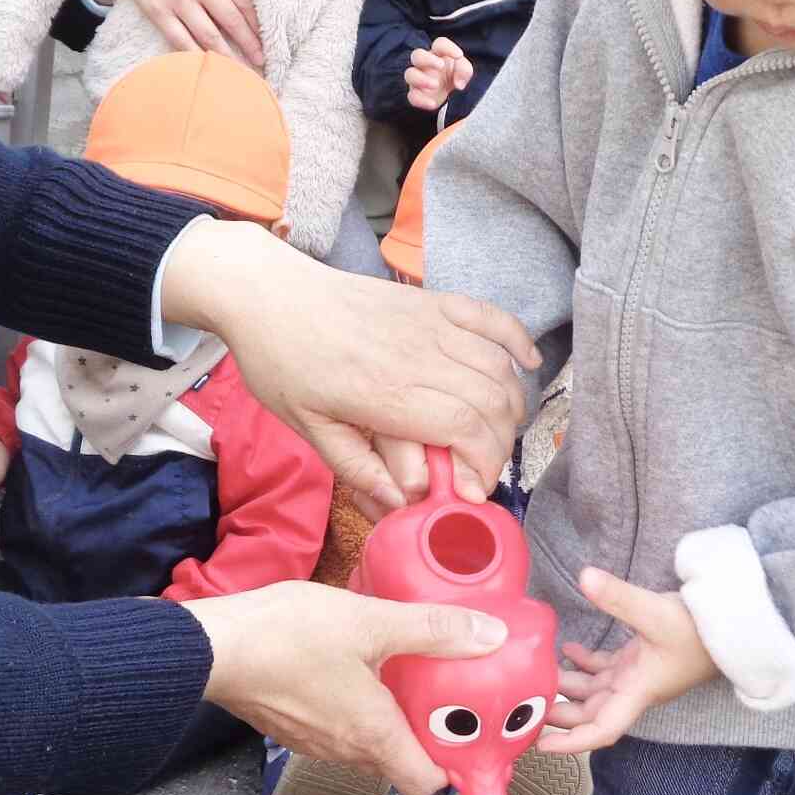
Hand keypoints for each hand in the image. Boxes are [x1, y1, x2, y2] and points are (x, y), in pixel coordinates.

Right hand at [84, 0, 262, 64]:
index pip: (246, 1)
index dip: (259, 25)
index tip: (269, 42)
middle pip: (232, 21)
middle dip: (249, 46)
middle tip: (262, 64)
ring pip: (209, 36)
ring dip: (227, 58)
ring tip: (240, 73)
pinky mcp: (158, 11)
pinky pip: (181, 41)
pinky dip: (196, 57)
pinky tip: (208, 68)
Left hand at [159, 221, 537, 516]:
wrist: (267, 294)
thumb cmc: (280, 361)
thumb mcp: (306, 427)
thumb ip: (355, 466)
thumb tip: (400, 501)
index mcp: (384, 391)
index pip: (464, 428)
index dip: (483, 464)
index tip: (471, 490)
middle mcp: (416, 354)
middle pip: (491, 402)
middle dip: (500, 446)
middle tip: (481, 470)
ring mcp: (428, 323)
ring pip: (499, 367)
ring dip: (512, 405)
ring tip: (497, 435)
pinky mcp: (431, 301)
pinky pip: (492, 318)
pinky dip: (517, 341)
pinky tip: (526, 365)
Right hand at [181, 582, 508, 794]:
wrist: (209, 648)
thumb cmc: (286, 637)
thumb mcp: (371, 621)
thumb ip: (433, 628)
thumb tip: (490, 634)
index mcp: (374, 735)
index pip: (426, 783)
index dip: (453, 765)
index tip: (468, 731)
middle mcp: (344, 750)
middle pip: (398, 762)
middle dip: (422, 733)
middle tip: (438, 691)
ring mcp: (312, 742)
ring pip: (364, 744)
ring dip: (384, 719)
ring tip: (397, 673)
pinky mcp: (288, 726)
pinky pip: (333, 728)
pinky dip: (349, 709)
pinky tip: (349, 667)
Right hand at [405, 36, 473, 112]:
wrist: (448, 95)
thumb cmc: (454, 76)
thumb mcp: (464, 71)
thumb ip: (464, 71)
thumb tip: (459, 84)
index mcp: (438, 54)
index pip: (439, 44)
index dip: (448, 47)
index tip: (459, 56)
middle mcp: (425, 64)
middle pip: (417, 55)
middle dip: (428, 59)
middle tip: (441, 66)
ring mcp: (418, 79)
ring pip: (410, 74)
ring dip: (421, 79)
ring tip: (436, 85)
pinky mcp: (416, 94)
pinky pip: (412, 96)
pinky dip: (422, 100)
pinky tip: (433, 104)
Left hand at [545, 567, 719, 753]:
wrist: (737, 621)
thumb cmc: (703, 627)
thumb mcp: (657, 612)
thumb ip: (618, 597)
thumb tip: (585, 577)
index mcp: (638, 692)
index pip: (601, 730)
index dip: (570, 743)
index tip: (539, 745)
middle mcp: (635, 689)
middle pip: (589, 713)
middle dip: (557, 712)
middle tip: (522, 704)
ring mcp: (638, 675)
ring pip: (594, 691)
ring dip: (566, 685)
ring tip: (534, 673)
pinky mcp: (641, 658)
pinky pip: (606, 669)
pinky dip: (584, 663)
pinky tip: (566, 650)